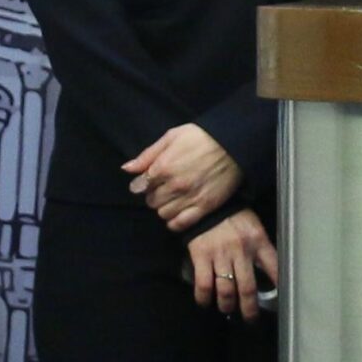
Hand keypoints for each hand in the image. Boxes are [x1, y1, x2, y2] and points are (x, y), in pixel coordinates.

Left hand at [125, 124, 240, 232]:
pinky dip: (175, 222)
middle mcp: (174, 185)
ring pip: (163, 214)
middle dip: (154, 196)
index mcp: (164, 167)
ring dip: (165, 208)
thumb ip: (148, 155)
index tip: (151, 181)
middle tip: (165, 189)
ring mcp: (190, 197)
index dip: (144, 184)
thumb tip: (127, 169)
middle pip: (151, 202)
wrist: (234, 143)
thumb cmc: (202, 136)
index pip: (140, 187)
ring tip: (174, 199)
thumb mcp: (172, 136)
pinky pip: (180, 224)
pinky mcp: (204, 207)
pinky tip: (179, 212)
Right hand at [187, 208, 280, 322]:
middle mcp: (241, 251)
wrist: (208, 204)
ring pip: (226, 290)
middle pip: (248, 288)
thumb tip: (271, 274)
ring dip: (227, 305)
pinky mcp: (201, 256)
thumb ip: (262, 249)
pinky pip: (203, 284)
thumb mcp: (255, 228)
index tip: (281, 303)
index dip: (279, 287)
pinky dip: (204, 298)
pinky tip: (205, 302)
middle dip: (249, 309)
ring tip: (228, 310)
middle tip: (250, 320)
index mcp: (258, 241)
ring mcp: (220, 255)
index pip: (274, 267)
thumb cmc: (234, 217)